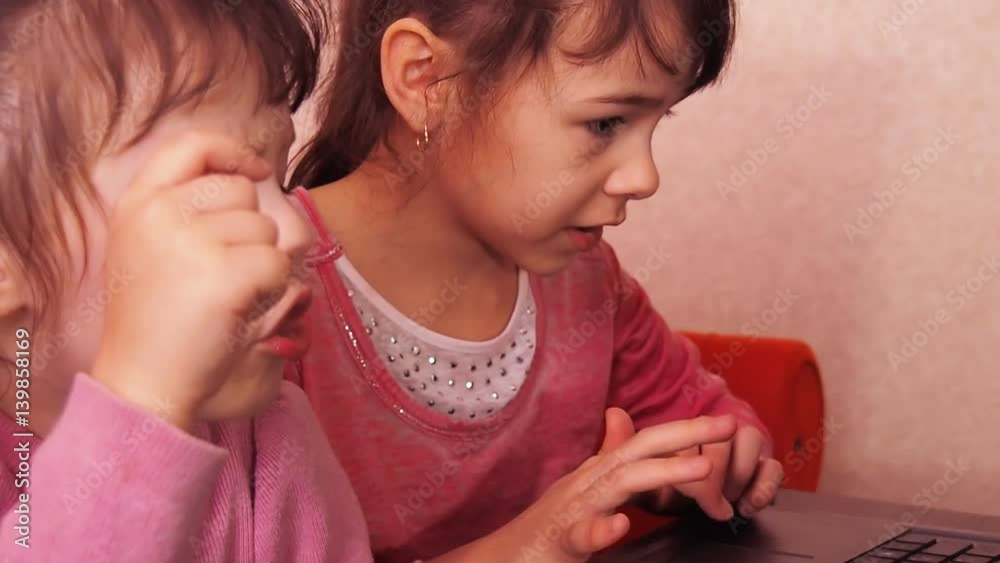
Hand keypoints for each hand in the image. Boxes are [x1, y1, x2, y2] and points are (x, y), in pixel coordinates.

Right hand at [92, 132, 286, 429]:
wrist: (143, 381)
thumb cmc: (158, 319)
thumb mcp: (149, 247)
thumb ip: (184, 206)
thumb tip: (251, 173)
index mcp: (138, 203)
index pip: (192, 145)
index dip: (232, 152)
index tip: (257, 171)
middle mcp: (159, 212)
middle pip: (240, 191)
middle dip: (247, 230)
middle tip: (219, 274)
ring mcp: (189, 240)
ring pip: (265, 228)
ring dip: (259, 262)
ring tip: (223, 296)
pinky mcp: (223, 272)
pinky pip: (277, 263)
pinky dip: (271, 290)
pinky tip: (237, 309)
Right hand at [500, 410, 736, 561]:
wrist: (502, 559)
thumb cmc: (547, 527)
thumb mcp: (582, 487)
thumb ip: (606, 455)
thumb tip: (620, 415)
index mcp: (597, 473)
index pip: (645, 444)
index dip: (684, 431)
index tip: (724, 423)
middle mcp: (587, 483)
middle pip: (639, 451)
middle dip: (685, 436)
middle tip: (728, 426)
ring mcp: (572, 510)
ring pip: (619, 485)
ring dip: (661, 474)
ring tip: (701, 470)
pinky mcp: (559, 541)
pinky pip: (581, 534)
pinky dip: (601, 528)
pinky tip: (621, 524)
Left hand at [630, 419, 783, 520]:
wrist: (683, 511)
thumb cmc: (655, 490)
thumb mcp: (633, 476)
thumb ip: (620, 447)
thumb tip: (613, 411)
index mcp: (679, 434)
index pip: (688, 431)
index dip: (691, 450)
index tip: (695, 477)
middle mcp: (712, 434)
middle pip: (722, 435)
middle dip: (718, 474)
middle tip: (714, 505)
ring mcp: (740, 449)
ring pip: (751, 440)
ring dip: (741, 474)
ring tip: (732, 503)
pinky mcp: (763, 468)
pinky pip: (773, 467)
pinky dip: (766, 484)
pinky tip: (751, 504)